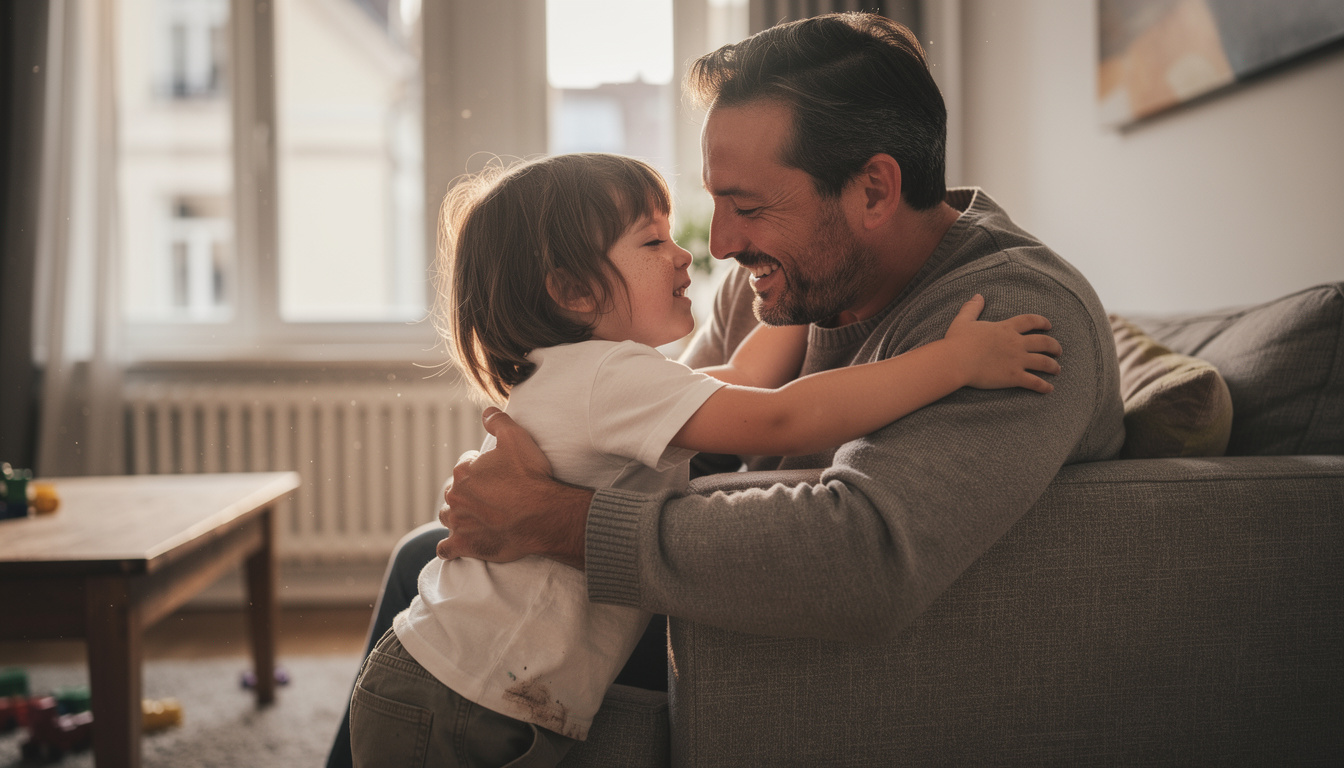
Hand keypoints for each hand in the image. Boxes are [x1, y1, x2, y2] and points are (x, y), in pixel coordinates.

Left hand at [436, 407, 591, 569]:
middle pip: (454, 492)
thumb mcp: (516, 438)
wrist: (542, 515)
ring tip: (472, 517)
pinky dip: (449, 547)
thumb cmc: (530, 477)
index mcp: (463, 473)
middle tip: (488, 496)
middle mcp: (456, 498)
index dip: (478, 467)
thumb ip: (498, 421)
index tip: (493, 473)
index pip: (464, 466)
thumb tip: (487, 411)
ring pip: (447, 518)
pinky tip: (456, 546)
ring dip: (456, 516)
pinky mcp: (465, 546)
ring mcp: (458, 524)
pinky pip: (446, 549)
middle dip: (466, 492)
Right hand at [943, 294, 1062, 392]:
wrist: (956, 361)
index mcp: (1006, 328)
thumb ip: (972, 308)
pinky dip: (1044, 386)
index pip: (1030, 321)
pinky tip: (1049, 389)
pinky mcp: (1014, 377)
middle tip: (1058, 351)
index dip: (1042, 322)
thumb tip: (978, 295)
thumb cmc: (957, 341)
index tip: (1048, 326)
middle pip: (1044, 342)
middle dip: (1054, 346)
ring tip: (1057, 369)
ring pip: (1044, 362)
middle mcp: (1016, 343)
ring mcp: (1017, 360)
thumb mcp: (964, 320)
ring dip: (1053, 366)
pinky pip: (1035, 382)